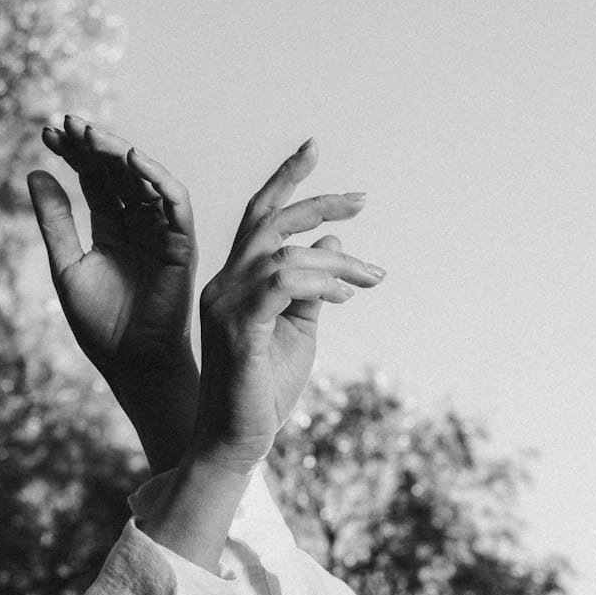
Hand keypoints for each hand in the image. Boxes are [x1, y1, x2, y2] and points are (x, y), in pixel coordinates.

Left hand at [26, 116, 199, 470]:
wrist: (131, 363)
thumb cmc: (100, 323)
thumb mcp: (66, 264)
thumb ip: (55, 220)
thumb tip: (35, 172)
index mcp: (112, 228)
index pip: (94, 180)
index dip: (73, 154)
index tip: (47, 131)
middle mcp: (139, 224)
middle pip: (117, 173)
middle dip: (92, 145)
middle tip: (65, 122)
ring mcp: (162, 231)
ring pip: (143, 180)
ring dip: (118, 153)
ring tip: (88, 133)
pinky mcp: (182, 243)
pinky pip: (174, 203)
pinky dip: (156, 178)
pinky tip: (131, 158)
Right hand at [189, 138, 384, 473]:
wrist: (236, 445)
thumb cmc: (263, 393)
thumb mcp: (298, 331)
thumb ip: (313, 287)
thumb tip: (334, 242)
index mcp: (234, 282)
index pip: (259, 219)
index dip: (286, 181)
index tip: (315, 149)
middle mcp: (222, 284)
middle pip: (267, 221)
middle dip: (315, 200)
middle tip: (363, 199)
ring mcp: (225, 304)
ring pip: (282, 253)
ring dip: (337, 262)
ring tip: (373, 278)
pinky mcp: (238, 327)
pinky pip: (281, 284)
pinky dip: (320, 282)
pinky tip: (347, 295)